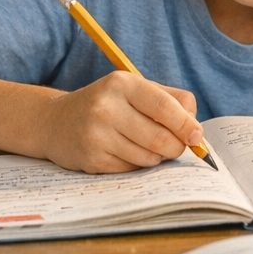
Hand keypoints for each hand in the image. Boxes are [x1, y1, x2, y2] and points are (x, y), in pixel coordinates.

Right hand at [39, 72, 204, 173]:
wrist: (55, 121)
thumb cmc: (107, 104)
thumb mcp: (134, 90)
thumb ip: (170, 101)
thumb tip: (196, 129)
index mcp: (122, 84)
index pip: (165, 107)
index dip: (186, 125)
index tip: (197, 136)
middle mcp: (107, 107)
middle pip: (160, 137)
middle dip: (176, 147)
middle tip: (176, 147)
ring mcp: (96, 134)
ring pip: (148, 157)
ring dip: (156, 157)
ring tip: (144, 145)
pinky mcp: (91, 158)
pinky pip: (131, 170)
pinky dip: (136, 165)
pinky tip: (123, 152)